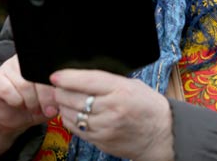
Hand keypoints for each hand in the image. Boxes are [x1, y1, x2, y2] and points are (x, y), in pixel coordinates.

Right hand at [0, 55, 57, 157]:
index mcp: (40, 60)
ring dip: (31, 102)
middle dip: (45, 97)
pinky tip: (18, 104)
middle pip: (38, 76)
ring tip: (34, 108)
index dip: (55, 87)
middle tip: (48, 109)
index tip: (58, 102)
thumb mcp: (52, 101)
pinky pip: (9, 91)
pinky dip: (16, 101)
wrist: (12, 115)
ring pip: (24, 84)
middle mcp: (23, 59)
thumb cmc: (35, 105)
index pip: (51, 68)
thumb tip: (65, 94)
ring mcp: (8, 67)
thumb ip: (59, 95)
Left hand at [50, 69, 173, 160]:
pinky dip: (70, 120)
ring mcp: (105, 127)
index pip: (87, 81)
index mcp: (120, 90)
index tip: (55, 76)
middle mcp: (111, 109)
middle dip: (61, 91)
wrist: (162, 134)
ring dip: (63, 106)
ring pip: (72, 115)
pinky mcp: (101, 141)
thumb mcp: (131, 84)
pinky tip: (72, 114)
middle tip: (58, 87)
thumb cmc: (147, 105)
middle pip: (74, 98)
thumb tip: (80, 75)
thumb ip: (107, 80)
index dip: (67, 78)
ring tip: (64, 100)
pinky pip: (76, 129)